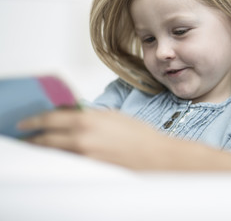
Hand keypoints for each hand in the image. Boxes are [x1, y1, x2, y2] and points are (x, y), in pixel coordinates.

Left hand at [17, 108, 167, 168]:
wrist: (153, 155)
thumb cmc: (139, 134)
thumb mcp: (113, 115)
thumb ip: (90, 115)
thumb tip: (73, 115)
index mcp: (88, 119)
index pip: (50, 119)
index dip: (35, 120)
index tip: (26, 123)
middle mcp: (82, 138)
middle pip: (47, 138)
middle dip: (33, 138)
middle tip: (26, 136)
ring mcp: (84, 156)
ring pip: (55, 152)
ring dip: (44, 148)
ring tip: (39, 146)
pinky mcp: (89, 168)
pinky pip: (67, 162)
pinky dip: (60, 157)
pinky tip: (60, 155)